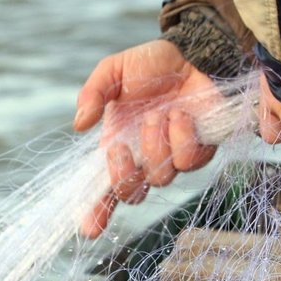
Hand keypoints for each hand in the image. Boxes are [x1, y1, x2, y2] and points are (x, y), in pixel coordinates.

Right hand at [74, 39, 221, 237]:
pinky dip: (182, 138)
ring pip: (162, 177)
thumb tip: (79, 125)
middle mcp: (144, 159)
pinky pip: (190, 161)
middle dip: (124, 175)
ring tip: (157, 116)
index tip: (89, 230)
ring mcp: (173, 158)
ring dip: (155, 147)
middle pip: (132, 193)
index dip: (96, 213)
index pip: (104, 189)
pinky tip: (180, 115)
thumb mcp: (114, 71)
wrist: (193, 51)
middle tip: (121, 147)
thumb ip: (94, 93)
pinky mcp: (201, 150)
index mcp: (117, 147)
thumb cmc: (151, 64)